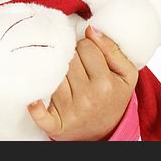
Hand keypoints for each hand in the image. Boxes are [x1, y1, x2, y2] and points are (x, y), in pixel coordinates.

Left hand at [28, 26, 138, 140]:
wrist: (107, 131)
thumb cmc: (114, 97)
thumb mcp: (126, 74)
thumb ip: (112, 49)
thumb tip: (91, 29)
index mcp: (105, 83)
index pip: (85, 47)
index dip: (87, 47)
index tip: (90, 56)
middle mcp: (87, 97)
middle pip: (68, 59)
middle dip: (72, 58)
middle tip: (79, 68)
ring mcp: (70, 111)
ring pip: (54, 75)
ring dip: (57, 72)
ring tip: (68, 79)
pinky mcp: (56, 125)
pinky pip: (41, 115)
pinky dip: (36, 108)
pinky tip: (34, 100)